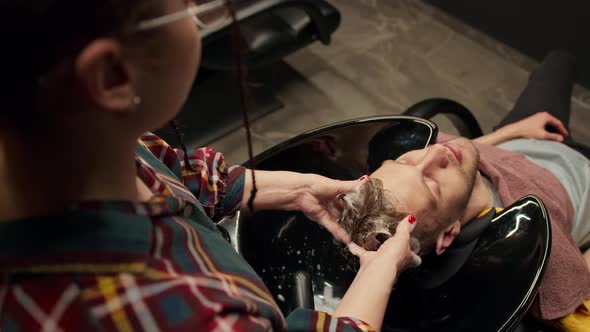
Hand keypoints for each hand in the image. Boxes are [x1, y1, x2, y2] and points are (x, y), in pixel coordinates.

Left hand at [297, 175, 365, 243]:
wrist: (301, 191)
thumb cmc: (316, 184)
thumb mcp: (338, 185)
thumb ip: (353, 186)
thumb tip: (365, 181)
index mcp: (335, 192)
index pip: (349, 200)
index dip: (357, 204)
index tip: (367, 209)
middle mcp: (331, 202)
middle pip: (344, 212)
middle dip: (352, 218)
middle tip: (364, 224)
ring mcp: (327, 211)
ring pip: (339, 221)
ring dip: (347, 228)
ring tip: (357, 235)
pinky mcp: (322, 219)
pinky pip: (333, 227)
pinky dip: (339, 233)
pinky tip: (347, 240)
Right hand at [334, 215, 421, 329]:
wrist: (377, 267)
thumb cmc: (394, 255)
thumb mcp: (402, 238)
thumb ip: (406, 228)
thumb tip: (412, 219)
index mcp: (407, 258)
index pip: (415, 259)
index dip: (415, 255)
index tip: (415, 250)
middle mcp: (395, 263)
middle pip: (397, 258)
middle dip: (394, 251)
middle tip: (392, 242)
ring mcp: (381, 263)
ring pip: (379, 255)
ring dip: (376, 249)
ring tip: (372, 239)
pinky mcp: (368, 261)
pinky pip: (362, 253)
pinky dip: (357, 248)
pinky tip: (353, 242)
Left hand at [503, 112, 568, 141]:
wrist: (516, 130)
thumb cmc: (528, 131)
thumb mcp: (542, 135)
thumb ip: (553, 137)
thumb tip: (561, 139)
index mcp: (546, 116)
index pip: (558, 123)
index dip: (563, 130)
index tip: (566, 135)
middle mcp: (542, 115)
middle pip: (554, 123)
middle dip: (558, 130)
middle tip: (562, 136)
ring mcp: (538, 116)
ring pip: (549, 124)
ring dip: (553, 130)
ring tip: (556, 136)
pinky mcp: (534, 120)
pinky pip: (544, 124)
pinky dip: (547, 129)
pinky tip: (547, 134)